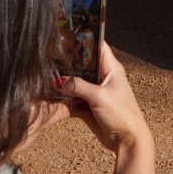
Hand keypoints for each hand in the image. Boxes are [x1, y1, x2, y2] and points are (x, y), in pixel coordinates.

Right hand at [57, 41, 153, 157]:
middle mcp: (102, 77)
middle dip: (68, 62)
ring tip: (45, 75)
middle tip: (49, 56)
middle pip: (83, 64)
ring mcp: (95, 92)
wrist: (127, 140)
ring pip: (76, 82)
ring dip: (64, 82)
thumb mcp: (99, 96)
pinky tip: (50, 95)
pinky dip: (64, 98)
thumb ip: (78, 86)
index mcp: (111, 68)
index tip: (67, 33)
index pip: (97, 46)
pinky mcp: (88, 106)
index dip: (84, 38)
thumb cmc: (121, 114)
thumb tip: (58, 80)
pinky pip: (73, 98)